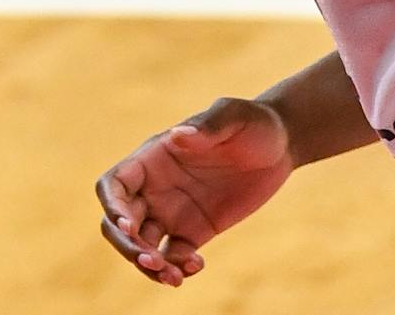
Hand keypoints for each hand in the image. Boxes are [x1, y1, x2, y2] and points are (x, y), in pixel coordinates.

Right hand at [96, 97, 296, 287]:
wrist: (281, 145)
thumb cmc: (253, 123)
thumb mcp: (233, 117)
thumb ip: (207, 126)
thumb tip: (178, 136)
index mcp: (152, 158)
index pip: (114, 186)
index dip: (112, 207)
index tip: (129, 228)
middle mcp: (155, 187)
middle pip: (119, 222)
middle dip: (128, 246)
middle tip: (153, 261)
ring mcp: (173, 211)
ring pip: (143, 244)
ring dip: (149, 264)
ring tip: (174, 278)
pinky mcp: (196, 230)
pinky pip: (174, 255)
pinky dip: (178, 268)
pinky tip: (199, 265)